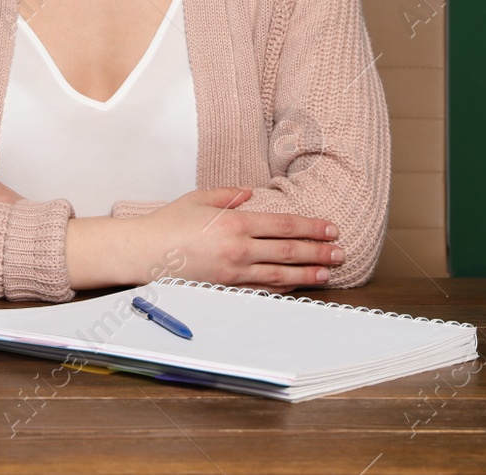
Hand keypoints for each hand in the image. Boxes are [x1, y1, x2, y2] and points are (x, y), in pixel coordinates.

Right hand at [133, 187, 343, 292]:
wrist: (144, 253)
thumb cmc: (168, 224)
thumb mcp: (199, 198)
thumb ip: (228, 195)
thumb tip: (251, 194)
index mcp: (235, 223)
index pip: (284, 226)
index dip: (312, 228)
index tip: (331, 229)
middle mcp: (239, 249)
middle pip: (289, 252)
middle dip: (319, 252)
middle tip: (341, 253)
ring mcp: (233, 274)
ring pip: (280, 274)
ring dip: (307, 274)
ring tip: (327, 272)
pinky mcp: (226, 290)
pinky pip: (261, 290)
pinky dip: (282, 288)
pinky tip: (296, 286)